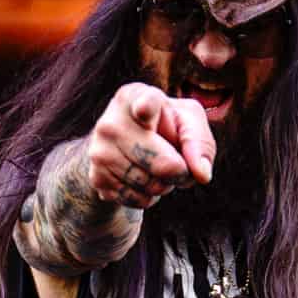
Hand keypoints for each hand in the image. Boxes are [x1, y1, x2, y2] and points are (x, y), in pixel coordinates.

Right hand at [84, 83, 215, 208]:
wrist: (124, 143)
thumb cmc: (164, 125)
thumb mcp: (187, 121)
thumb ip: (200, 143)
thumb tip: (201, 174)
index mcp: (133, 97)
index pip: (143, 105)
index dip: (146, 109)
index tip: (144, 110)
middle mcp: (110, 123)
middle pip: (161, 163)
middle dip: (179, 171)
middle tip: (180, 164)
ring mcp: (99, 152)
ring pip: (150, 185)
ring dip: (164, 185)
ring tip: (158, 168)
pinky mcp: (97, 179)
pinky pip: (137, 200)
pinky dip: (149, 197)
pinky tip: (144, 179)